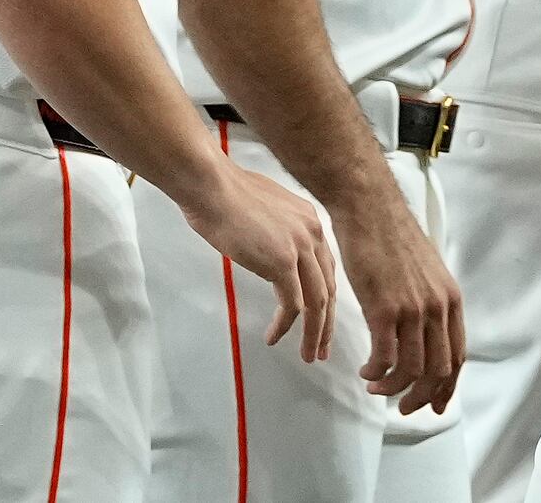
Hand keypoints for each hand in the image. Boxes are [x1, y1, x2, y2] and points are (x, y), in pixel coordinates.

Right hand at [179, 162, 339, 363]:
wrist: (211, 186)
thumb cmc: (223, 193)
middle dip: (327, 322)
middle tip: (322, 348)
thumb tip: (268, 244)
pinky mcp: (282, 262)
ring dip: (314, 333)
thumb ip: (274, 228)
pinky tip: (275, 337)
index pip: (325, 267)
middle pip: (329, 287)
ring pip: (318, 302)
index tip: (321, 318)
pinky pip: (293, 305)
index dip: (325, 296)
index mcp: (309, 219)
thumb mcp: (263, 208)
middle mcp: (312, 232)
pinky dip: (286, 326)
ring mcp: (300, 247)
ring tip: (308, 356)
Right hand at [328, 192, 464, 415]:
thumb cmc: (389, 235)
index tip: (433, 404)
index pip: (457, 356)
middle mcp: (437, 307)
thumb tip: (424, 330)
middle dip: (421, 397)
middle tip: (402, 406)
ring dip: (393, 388)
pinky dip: (375, 373)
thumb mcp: (425, 271)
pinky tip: (364, 371)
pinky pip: (384, 358)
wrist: (369, 208)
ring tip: (375, 386)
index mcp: (450, 299)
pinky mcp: (384, 308)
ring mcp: (412, 309)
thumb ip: (430, 301)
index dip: (446, 387)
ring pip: (411, 369)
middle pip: (438, 371)